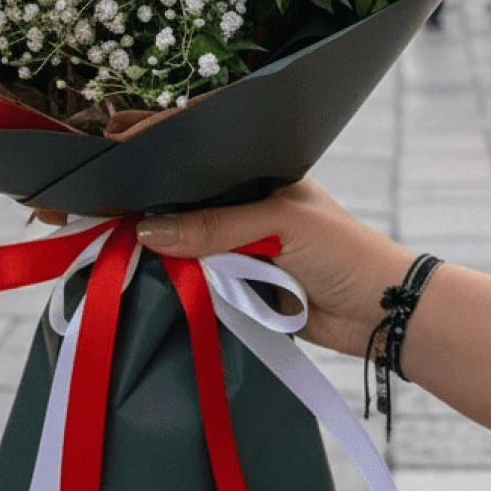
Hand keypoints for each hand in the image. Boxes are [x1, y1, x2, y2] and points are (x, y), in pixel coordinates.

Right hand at [137, 181, 415, 358]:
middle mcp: (247, 211)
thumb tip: (146, 231)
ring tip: (120, 251)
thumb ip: (215, 226)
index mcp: (259, 179)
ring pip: (190, 251)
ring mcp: (244, 252)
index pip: (200, 175)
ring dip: (169, 259)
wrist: (380, 315)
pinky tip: (151, 281)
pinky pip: (202, 286)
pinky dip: (185, 288)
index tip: (119, 187)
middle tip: (110, 222)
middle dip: (158, 222)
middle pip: (188, 213)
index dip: (163, 181)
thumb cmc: (342, 252)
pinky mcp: (243, 291)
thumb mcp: (278, 224)